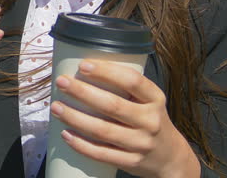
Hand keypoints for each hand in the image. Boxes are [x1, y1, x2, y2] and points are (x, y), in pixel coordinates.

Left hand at [50, 60, 200, 177]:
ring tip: (56, 107)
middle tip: (62, 82)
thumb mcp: (149, 101)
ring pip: (103, 130)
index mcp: (155, 99)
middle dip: (83, 92)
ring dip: (75, 118)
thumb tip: (85, 68)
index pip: (132, 81)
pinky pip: (102, 153)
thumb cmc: (150, 120)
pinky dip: (81, 144)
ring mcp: (141, 143)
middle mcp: (150, 121)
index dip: (107, 72)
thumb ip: (127, 87)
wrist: (170, 157)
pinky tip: (66, 134)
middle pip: (112, 105)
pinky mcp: (131, 162)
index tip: (83, 65)